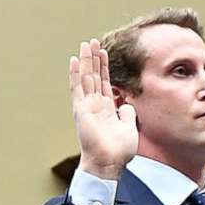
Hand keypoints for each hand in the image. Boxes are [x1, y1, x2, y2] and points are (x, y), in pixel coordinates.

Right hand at [70, 40, 137, 178]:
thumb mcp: (129, 127)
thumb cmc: (119, 151)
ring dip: (85, 60)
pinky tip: (74, 60)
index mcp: (105, 108)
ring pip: (86, 77)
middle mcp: (94, 104)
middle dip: (93, 58)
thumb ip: (127, 113)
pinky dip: (75, 73)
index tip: (103, 52)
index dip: (104, 67)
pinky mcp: (80, 109)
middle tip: (91, 41)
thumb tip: (126, 103)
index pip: (104, 82)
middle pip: (94, 76)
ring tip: (85, 44)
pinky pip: (77, 87)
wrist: (109, 163)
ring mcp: (86, 105)